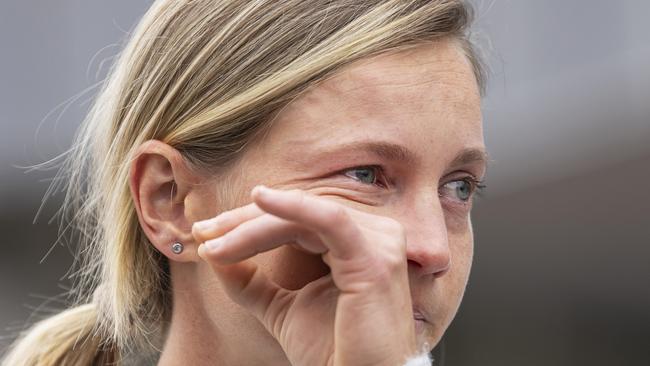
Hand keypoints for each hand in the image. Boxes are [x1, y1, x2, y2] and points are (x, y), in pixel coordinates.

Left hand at [192, 186, 417, 365]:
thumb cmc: (332, 353)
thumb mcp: (282, 309)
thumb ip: (251, 282)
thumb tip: (212, 253)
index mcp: (357, 242)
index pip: (298, 219)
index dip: (249, 223)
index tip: (206, 236)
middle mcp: (374, 236)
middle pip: (300, 211)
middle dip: (245, 220)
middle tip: (203, 232)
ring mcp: (379, 244)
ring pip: (305, 216)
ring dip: (253, 225)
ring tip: (215, 240)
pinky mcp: (374, 258)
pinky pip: (329, 221)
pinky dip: (293, 208)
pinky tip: (260, 199)